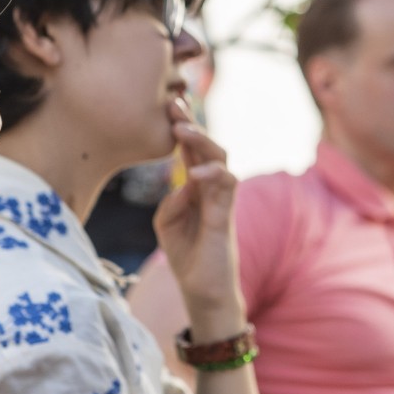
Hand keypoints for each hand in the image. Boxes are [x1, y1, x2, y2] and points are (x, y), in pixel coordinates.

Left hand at [153, 98, 243, 330]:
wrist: (203, 290)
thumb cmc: (186, 256)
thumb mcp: (166, 223)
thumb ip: (170, 201)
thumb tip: (182, 184)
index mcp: (195, 186)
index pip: (189, 148)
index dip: (181, 125)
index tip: (168, 103)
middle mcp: (211, 187)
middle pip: (206, 145)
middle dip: (191, 122)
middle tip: (174, 103)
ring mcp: (221, 199)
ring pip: (220, 158)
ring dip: (201, 140)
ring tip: (180, 128)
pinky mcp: (226, 215)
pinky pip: (227, 185)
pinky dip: (212, 175)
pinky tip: (195, 172)